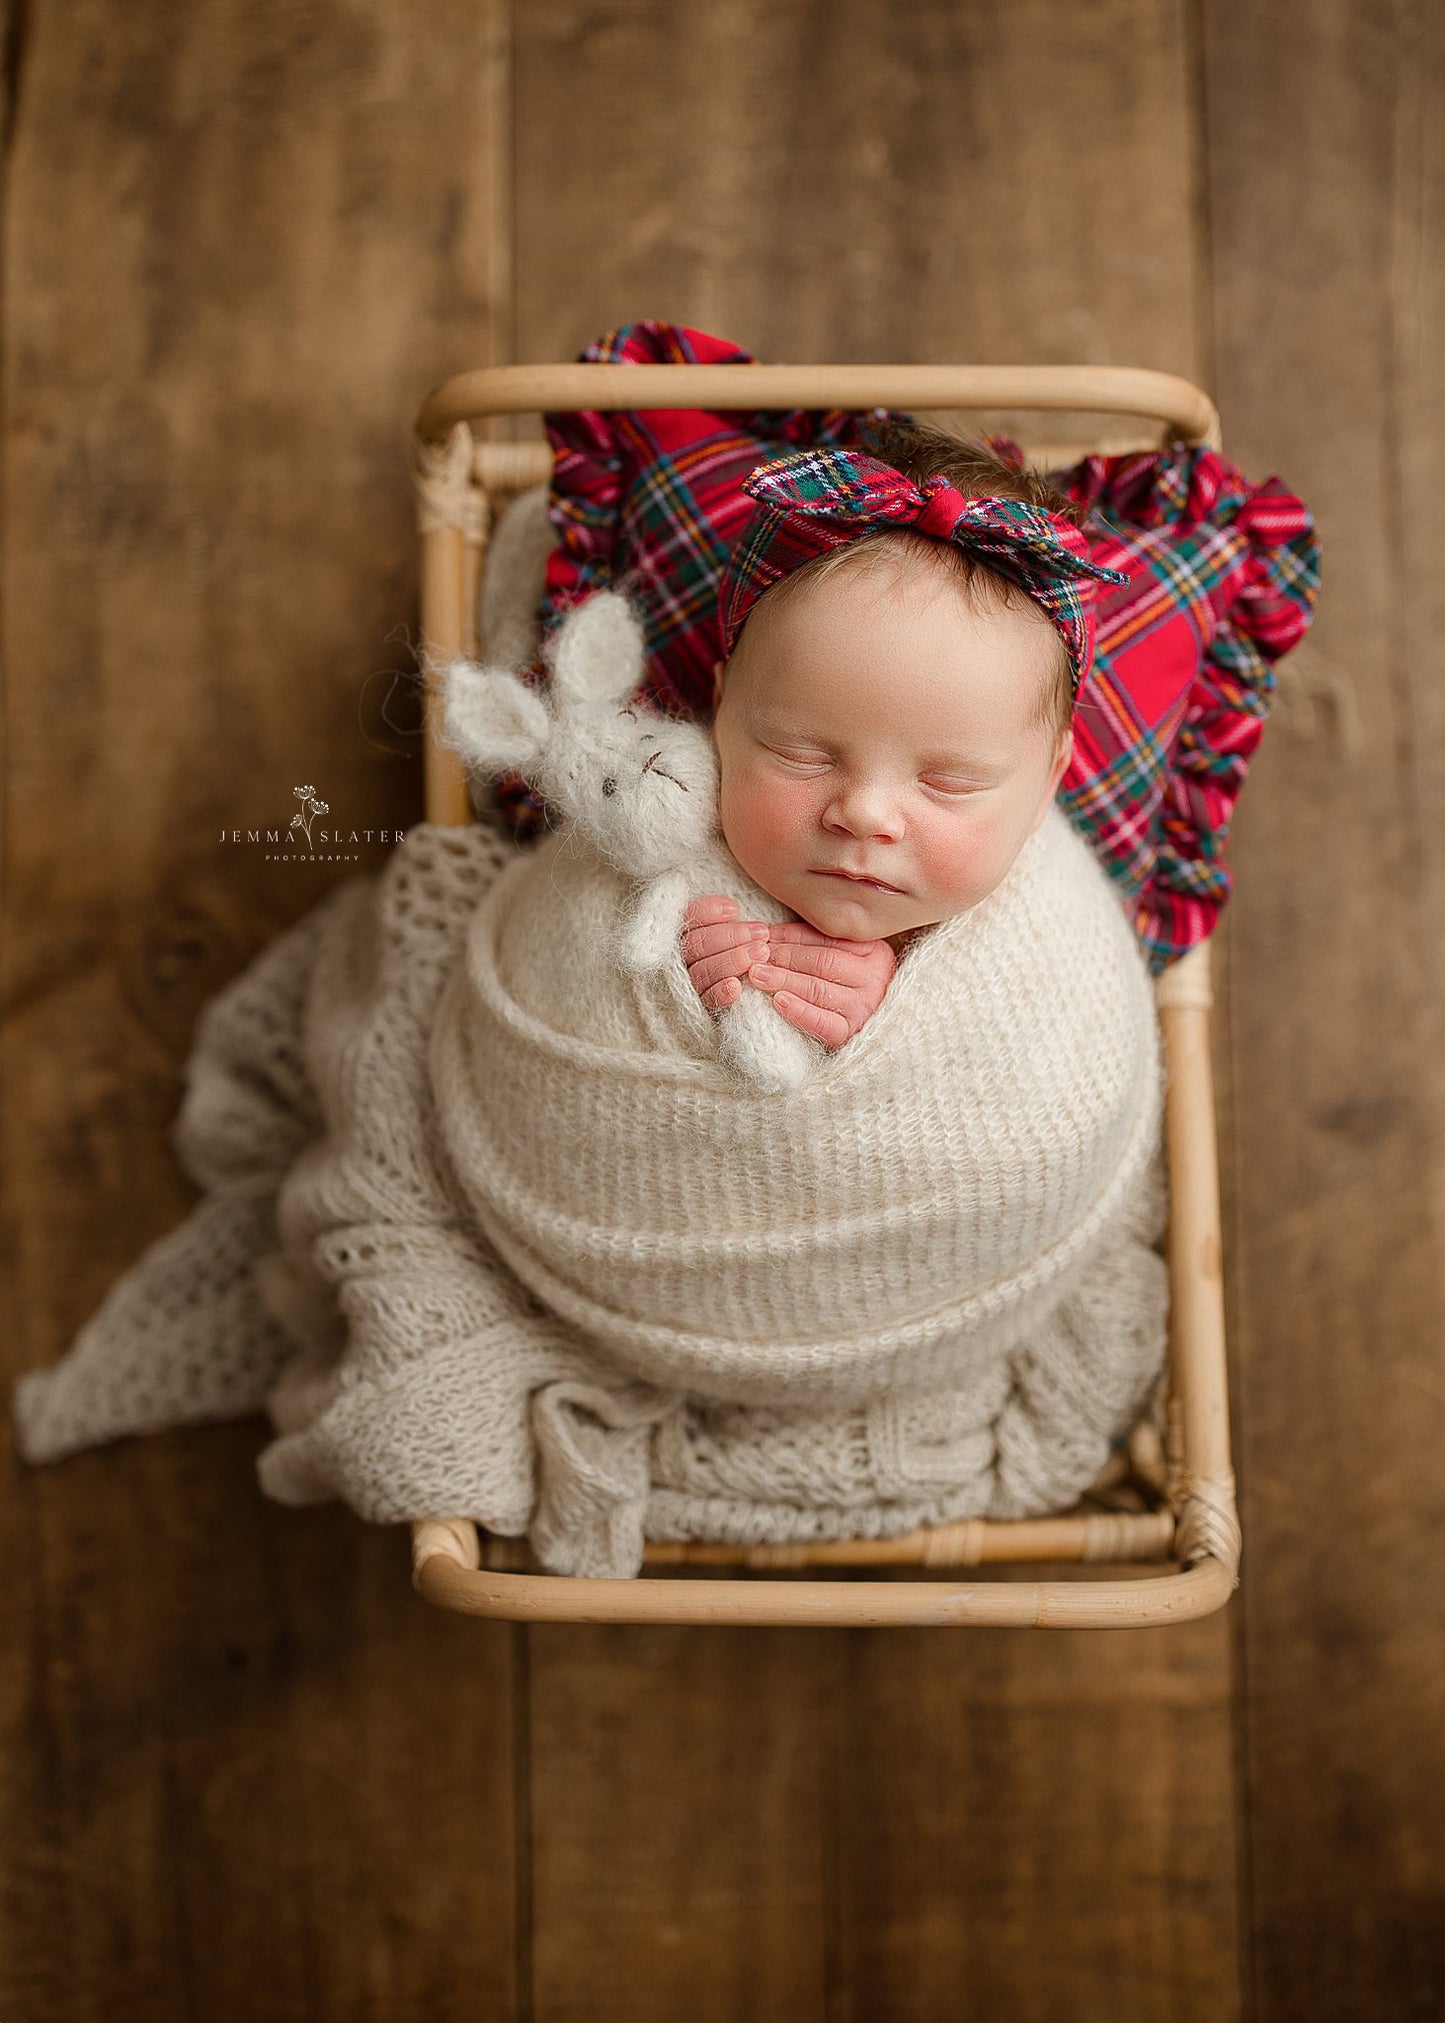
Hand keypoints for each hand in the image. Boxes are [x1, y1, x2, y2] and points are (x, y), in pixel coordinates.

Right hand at [681, 895, 770, 1012]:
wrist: (750, 994)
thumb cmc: (747, 948)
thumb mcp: (739, 928)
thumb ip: (729, 918)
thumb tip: (734, 907)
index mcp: (684, 932)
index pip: (687, 917)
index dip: (707, 911)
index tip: (735, 909)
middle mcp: (680, 958)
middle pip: (695, 944)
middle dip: (730, 936)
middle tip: (762, 932)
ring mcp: (689, 983)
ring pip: (701, 971)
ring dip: (732, 960)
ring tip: (762, 952)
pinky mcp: (702, 1008)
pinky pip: (706, 1001)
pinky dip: (720, 993)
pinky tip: (737, 987)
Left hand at [746, 919, 895, 1047]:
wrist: (866, 1028)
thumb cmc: (844, 984)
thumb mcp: (840, 955)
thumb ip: (814, 942)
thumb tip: (771, 933)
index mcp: (875, 952)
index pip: (828, 940)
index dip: (794, 936)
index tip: (768, 935)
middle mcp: (874, 978)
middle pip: (822, 963)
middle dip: (785, 957)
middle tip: (755, 955)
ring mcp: (863, 1007)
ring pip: (818, 989)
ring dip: (784, 980)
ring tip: (757, 975)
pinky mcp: (850, 1032)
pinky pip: (822, 1022)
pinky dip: (798, 1010)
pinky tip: (778, 1001)